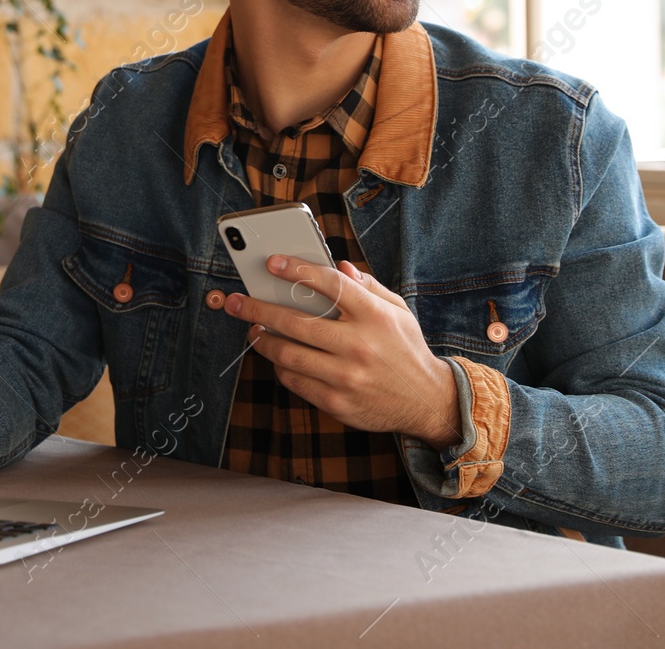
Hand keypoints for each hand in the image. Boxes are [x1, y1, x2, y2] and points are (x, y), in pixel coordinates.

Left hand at [224, 255, 463, 449]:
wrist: (427, 402)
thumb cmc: (406, 350)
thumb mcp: (397, 311)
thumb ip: (368, 286)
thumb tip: (339, 267)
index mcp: (374, 316)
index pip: (330, 285)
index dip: (297, 270)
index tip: (272, 262)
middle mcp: (359, 345)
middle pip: (295, 323)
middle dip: (258, 309)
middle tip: (237, 302)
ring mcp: (346, 377)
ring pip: (288, 355)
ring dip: (262, 340)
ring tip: (252, 330)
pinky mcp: (337, 402)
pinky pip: (295, 381)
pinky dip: (280, 367)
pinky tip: (276, 357)